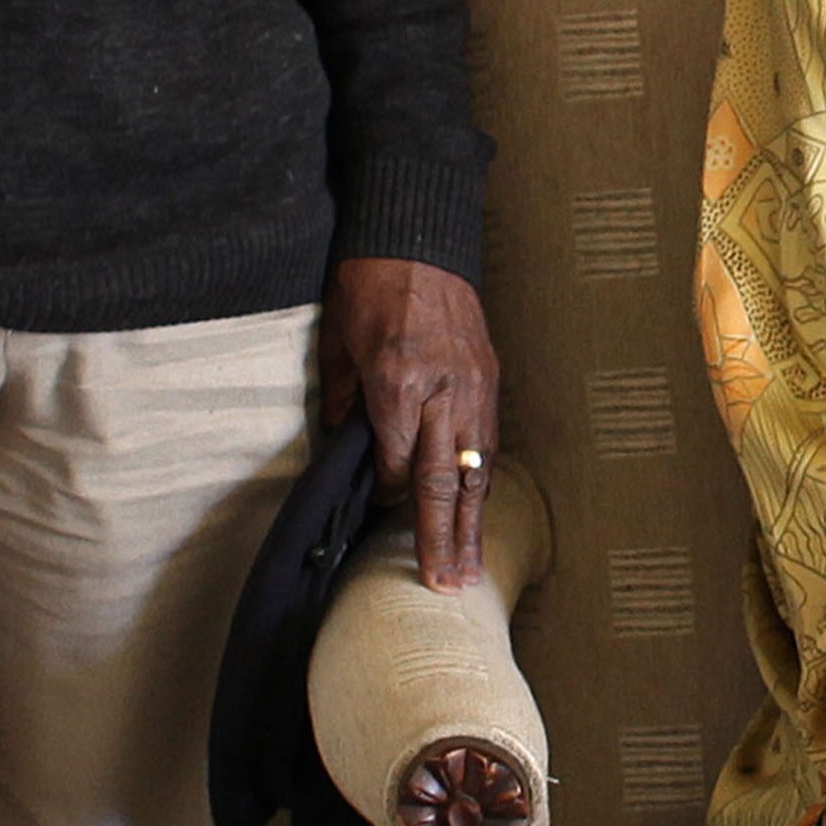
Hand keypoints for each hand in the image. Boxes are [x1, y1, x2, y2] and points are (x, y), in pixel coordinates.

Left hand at [322, 258, 499, 589]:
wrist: (417, 238)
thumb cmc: (366, 288)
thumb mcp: (336, 346)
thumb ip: (343, 404)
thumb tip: (348, 451)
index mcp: (397, 387)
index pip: (399, 469)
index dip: (390, 501)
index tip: (381, 520)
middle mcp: (442, 393)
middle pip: (444, 484)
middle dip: (442, 540)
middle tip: (447, 586)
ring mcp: (472, 385)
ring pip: (475, 469)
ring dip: (472, 522)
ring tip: (470, 567)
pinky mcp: (488, 375)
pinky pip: (488, 440)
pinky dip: (482, 479)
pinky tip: (479, 508)